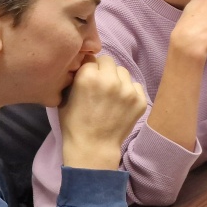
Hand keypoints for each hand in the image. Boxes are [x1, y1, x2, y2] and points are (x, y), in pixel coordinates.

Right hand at [59, 54, 146, 169]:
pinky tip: (121, 103)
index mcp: (88, 76)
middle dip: (103, 70)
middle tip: (100, 85)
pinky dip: (128, 91)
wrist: (94, 147)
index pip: (91, 59)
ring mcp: (128, 90)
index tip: (87, 79)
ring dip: (117, 79)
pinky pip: (135, 85)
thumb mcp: (65, 96)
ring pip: (123, 72)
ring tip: (111, 94)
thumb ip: (76, 77)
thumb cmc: (74, 123)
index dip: (88, 69)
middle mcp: (110, 79)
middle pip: (108, 61)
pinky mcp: (140, 100)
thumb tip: (84, 64)